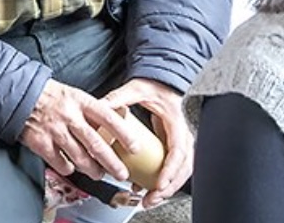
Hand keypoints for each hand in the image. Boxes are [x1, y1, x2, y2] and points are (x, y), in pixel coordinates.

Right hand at [18, 79, 134, 191]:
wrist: (19, 95)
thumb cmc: (50, 96)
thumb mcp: (74, 96)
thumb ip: (91, 112)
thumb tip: (114, 127)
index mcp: (80, 102)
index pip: (109, 118)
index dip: (124, 134)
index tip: (135, 147)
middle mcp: (69, 116)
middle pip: (96, 144)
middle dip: (112, 163)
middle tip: (121, 173)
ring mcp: (55, 131)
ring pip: (80, 158)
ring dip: (93, 170)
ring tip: (98, 174)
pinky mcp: (41, 143)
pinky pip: (60, 163)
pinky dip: (68, 169)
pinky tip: (71, 167)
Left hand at [99, 76, 192, 206]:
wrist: (162, 83)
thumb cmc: (153, 87)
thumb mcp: (136, 89)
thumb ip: (119, 97)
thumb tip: (101, 106)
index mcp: (176, 124)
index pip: (178, 152)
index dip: (169, 171)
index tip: (159, 184)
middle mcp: (182, 136)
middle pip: (182, 169)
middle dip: (168, 187)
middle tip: (151, 199)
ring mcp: (180, 143)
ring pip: (180, 173)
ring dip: (166, 189)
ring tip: (149, 200)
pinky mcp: (173, 148)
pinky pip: (173, 170)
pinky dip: (163, 183)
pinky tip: (148, 191)